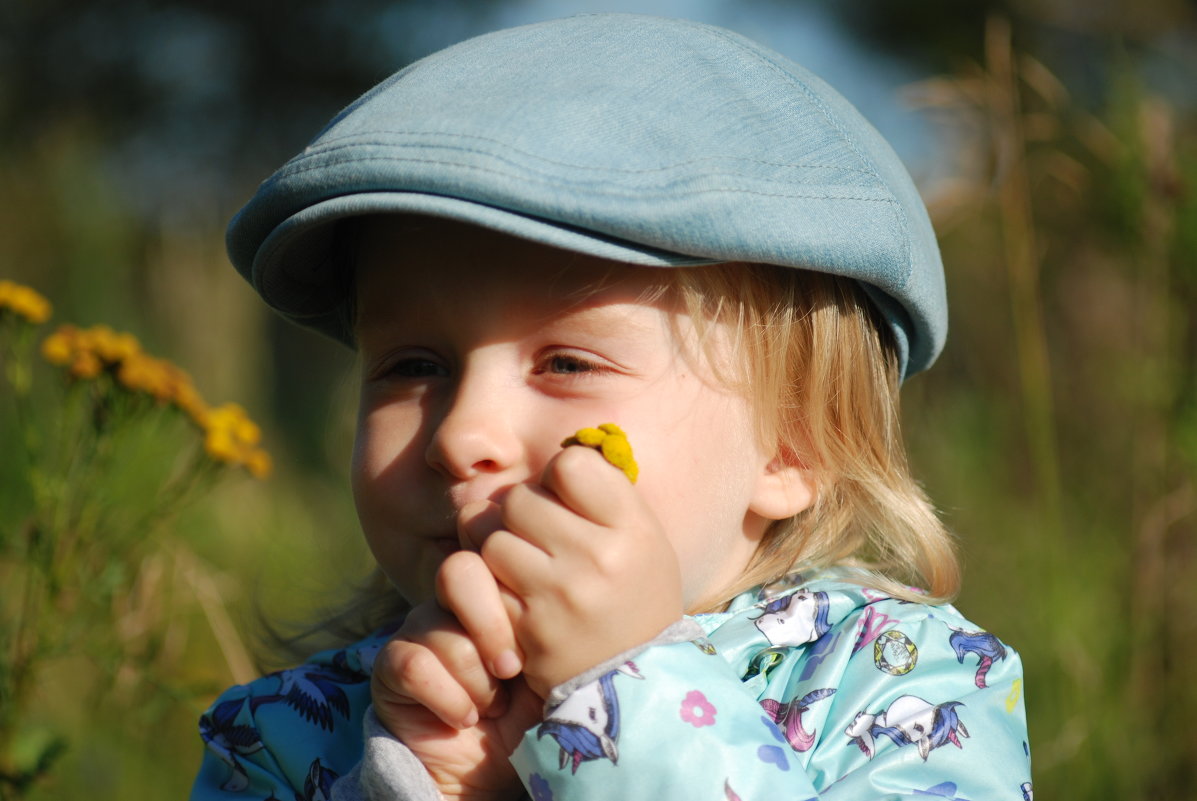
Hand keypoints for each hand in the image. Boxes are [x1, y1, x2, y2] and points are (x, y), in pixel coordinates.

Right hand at [370, 553, 541, 800]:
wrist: (489, 765)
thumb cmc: (528, 708)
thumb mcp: (549, 666)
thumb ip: (547, 624)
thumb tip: (552, 592)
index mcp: (495, 588)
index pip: (497, 555)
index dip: (516, 602)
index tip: (537, 649)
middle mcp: (452, 600)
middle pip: (458, 572)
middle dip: (491, 628)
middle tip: (511, 670)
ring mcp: (419, 627)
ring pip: (445, 634)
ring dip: (477, 684)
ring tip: (490, 706)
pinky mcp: (392, 662)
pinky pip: (415, 666)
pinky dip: (449, 700)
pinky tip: (463, 717)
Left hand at [476, 445, 683, 696]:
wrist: (633, 682)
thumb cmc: (633, 594)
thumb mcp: (642, 538)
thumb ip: (603, 494)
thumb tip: (558, 454)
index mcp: (633, 528)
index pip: (571, 465)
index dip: (560, 477)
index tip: (568, 499)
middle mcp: (597, 558)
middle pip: (521, 500)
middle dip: (522, 513)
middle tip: (538, 534)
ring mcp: (558, 596)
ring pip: (492, 539)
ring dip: (499, 547)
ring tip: (522, 563)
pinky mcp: (526, 630)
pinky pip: (484, 584)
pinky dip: (491, 584)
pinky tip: (514, 594)